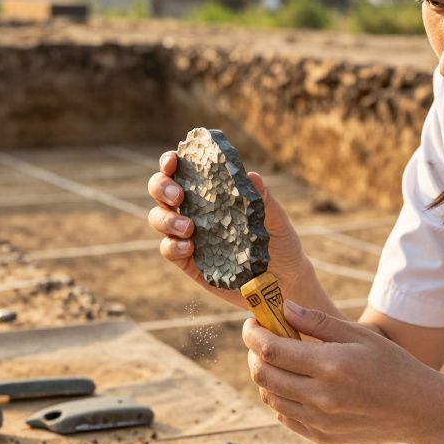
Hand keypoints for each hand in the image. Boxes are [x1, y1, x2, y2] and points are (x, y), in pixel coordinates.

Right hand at [147, 150, 307, 308]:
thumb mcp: (275, 219)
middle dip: (162, 188)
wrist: (285, 281)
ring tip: (188, 228)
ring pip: (159, 219)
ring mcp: (188, 236)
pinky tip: (189, 247)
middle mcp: (194, 211)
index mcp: (211, 193)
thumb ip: (263, 199)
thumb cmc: (279, 243)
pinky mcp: (189, 263)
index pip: (182, 172)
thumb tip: (251, 176)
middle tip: (178, 196)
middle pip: (161, 192)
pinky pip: (169, 250)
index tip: (173, 161)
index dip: (170, 163)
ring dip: (166, 219)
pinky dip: (173, 246)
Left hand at [243, 302, 443, 443]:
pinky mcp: (321, 436)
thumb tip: (284, 308)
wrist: (419, 410)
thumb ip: (318, 322)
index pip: (271, 350)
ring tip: (280, 361)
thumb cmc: (392, 365)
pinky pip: (284, 416)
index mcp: (331, 366)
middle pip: (262, 374)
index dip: (253, 333)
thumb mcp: (360, 335)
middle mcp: (321, 397)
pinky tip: (294, 383)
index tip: (252, 322)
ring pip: (270, 396)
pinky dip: (280, 397)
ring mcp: (319, 421)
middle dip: (253, 353)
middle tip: (262, 340)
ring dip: (265, 375)